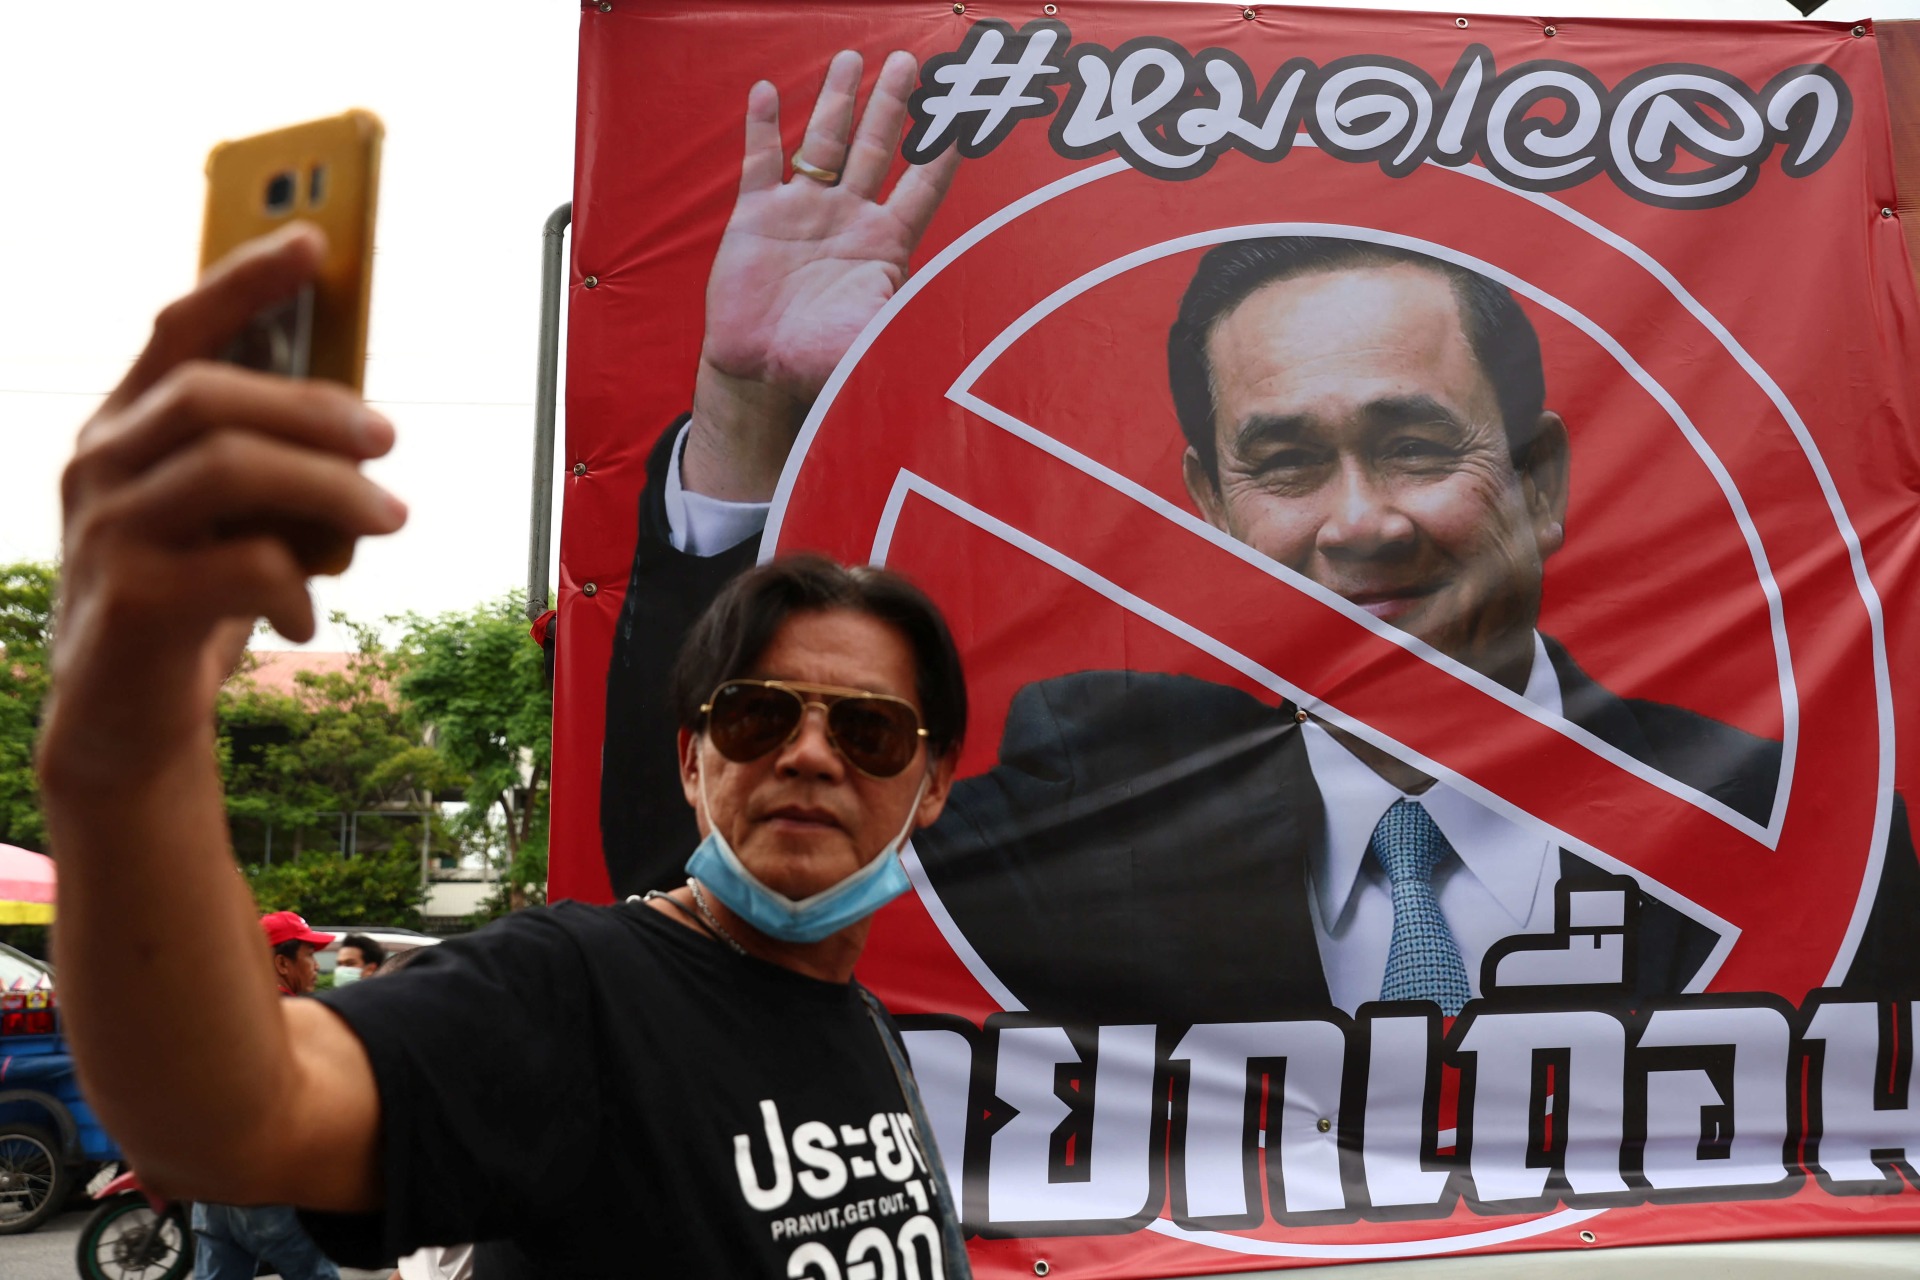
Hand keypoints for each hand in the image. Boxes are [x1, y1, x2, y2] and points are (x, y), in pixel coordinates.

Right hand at [40, 224, 406, 793]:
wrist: (124, 724)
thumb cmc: (191, 603)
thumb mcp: (232, 520)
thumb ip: (271, 466)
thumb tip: (364, 424)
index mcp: (125, 429)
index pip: (179, 328)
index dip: (245, 280)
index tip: (315, 242)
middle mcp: (100, 467)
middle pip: (210, 395)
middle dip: (315, 409)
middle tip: (388, 441)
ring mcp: (105, 534)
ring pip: (228, 468)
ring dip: (329, 490)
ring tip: (388, 519)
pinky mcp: (129, 605)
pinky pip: (240, 565)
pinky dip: (296, 584)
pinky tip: (303, 614)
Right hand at [685, 49, 959, 500]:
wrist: (758, 371)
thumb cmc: (819, 363)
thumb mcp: (871, 342)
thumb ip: (900, 323)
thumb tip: (946, 339)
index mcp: (883, 243)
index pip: (923, 186)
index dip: (944, 153)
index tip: (965, 115)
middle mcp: (847, 217)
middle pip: (877, 148)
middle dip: (891, 105)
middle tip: (908, 62)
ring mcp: (802, 211)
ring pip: (823, 142)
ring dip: (835, 101)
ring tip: (848, 60)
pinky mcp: (757, 216)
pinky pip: (761, 162)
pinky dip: (762, 127)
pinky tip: (766, 92)